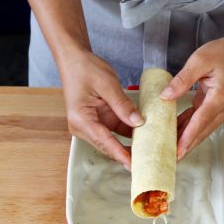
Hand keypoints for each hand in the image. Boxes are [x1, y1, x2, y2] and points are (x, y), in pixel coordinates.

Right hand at [59, 49, 143, 169]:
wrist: (74, 59)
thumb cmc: (85, 68)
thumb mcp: (107, 84)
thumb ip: (122, 105)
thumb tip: (139, 122)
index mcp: (81, 119)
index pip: (104, 141)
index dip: (120, 153)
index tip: (133, 165)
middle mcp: (83, 126)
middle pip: (108, 145)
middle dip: (127, 154)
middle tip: (147, 162)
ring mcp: (91, 124)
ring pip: (113, 141)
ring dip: (130, 145)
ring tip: (150, 153)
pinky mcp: (99, 120)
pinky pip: (115, 131)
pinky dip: (129, 134)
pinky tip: (145, 138)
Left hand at [160, 36, 223, 159]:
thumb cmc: (223, 53)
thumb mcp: (199, 61)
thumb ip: (182, 80)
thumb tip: (165, 96)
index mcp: (220, 98)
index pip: (200, 122)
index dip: (188, 138)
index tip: (178, 151)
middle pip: (202, 131)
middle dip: (186, 146)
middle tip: (169, 159)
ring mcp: (222, 110)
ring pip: (202, 129)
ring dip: (186, 139)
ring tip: (168, 149)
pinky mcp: (217, 107)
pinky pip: (201, 121)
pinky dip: (189, 127)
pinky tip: (175, 131)